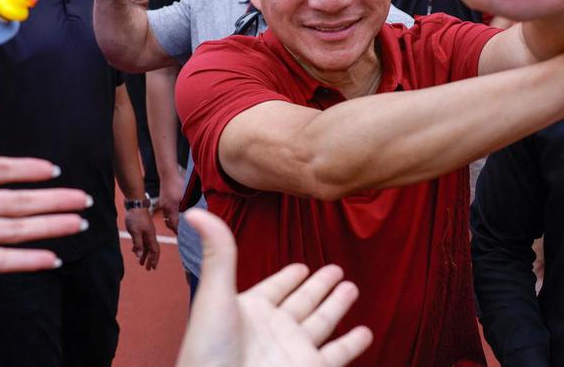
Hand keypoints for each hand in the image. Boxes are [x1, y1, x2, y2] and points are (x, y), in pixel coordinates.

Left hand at [0, 145, 90, 272]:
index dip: (28, 169)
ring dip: (50, 227)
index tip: (54, 170)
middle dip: (54, 201)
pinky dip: (26, 261)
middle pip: (20, 202)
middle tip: (84, 199)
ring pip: (17, 230)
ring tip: (80, 224)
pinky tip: (52, 259)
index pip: (2, 170)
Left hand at [124, 207, 159, 269]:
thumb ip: (138, 244)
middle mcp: (150, 234)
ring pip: (147, 245)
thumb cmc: (135, 217)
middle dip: (150, 259)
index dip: (154, 259)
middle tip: (147, 268)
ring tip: (140, 262)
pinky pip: (142, 241)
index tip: (152, 268)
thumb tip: (140, 255)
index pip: (155, 250)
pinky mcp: (142, 228)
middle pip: (152, 249)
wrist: (135, 204)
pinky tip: (135, 250)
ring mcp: (146, 231)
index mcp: (150, 236)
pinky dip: (140, 247)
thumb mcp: (135, 232)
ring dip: (144, 254)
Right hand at [159, 170, 183, 233]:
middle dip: (176, 229)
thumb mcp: (186, 195)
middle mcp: (165, 208)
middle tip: (184, 233)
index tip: (184, 236)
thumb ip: (189, 206)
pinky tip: (178, 216)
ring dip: (174, 223)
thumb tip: (195, 214)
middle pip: (169, 223)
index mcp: (170, 208)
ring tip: (182, 226)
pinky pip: (167, 213)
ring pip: (167, 218)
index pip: (174, 224)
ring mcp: (163, 205)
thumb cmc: (178, 183)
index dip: (179, 231)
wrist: (168, 174)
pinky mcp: (163, 201)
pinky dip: (172, 217)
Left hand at [176, 209, 372, 366]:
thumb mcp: (216, 295)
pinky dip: (352, 344)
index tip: (302, 267)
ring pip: (323, 322)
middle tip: (335, 270)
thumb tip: (198, 212)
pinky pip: (337, 355)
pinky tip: (365, 333)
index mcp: (251, 309)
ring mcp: (293, 349)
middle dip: (319, 286)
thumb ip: (220, 254)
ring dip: (337, 306)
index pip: (276, 287)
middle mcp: (275, 328)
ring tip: (352, 288)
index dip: (288, 277)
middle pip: (303, 301)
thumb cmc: (208, 352)